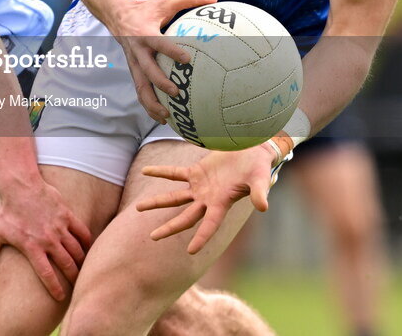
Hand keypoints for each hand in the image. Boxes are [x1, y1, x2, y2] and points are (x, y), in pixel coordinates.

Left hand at [0, 178, 91, 301]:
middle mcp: (48, 240)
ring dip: (82, 262)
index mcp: (32, 247)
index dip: (55, 287)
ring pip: (76, 250)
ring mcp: (59, 227)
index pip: (46, 274)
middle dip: (73, 278)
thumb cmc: (6, 211)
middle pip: (67, 264)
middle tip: (77, 286)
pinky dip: (87, 241)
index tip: (61, 298)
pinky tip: (89, 249)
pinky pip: (81, 231)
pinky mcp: (66, 215)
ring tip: (84, 270)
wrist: (20, 185)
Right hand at [112, 0, 215, 121]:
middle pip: (147, 70)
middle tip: (177, 92)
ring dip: (151, 103)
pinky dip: (149, 106)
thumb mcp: (165, 1)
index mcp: (145, 33)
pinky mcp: (134, 71)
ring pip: (140, 87)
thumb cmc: (147, 9)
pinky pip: (140, 91)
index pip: (159, 43)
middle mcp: (137, 51)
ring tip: (167, 116)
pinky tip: (163, 118)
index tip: (187, 59)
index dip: (171, 51)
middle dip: (160, 83)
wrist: (116, 15)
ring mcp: (134, 63)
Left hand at [135, 145, 275, 254]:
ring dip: (157, 202)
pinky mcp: (196, 171)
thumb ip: (259, 193)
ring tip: (137, 208)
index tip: (191, 251)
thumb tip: (263, 206)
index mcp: (222, 204)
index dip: (202, 237)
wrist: (252, 150)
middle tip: (152, 238)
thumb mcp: (261, 179)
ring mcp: (200, 186)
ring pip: (174, 197)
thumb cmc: (258, 167)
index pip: (210, 225)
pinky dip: (160, 172)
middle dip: (169, 228)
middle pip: (185, 218)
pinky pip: (174, 173)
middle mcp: (208, 199)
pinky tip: (145, 171)